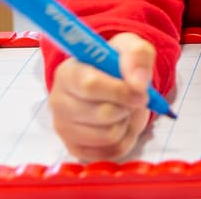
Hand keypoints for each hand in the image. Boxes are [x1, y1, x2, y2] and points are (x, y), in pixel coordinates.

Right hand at [48, 32, 155, 160]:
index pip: (90, 85)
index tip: (142, 92)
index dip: (120, 91)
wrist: (112, 82)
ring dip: (128, 122)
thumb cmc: (116, 63)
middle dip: (127, 107)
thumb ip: (137, 56)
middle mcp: (58, 101)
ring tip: (125, 109)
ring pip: (109, 136)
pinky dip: (126, 139)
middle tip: (133, 98)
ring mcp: (63, 127)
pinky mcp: (75, 148)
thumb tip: (139, 84)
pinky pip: (111, 152)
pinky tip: (121, 123)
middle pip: (102, 114)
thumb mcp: (131, 47)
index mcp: (68, 72)